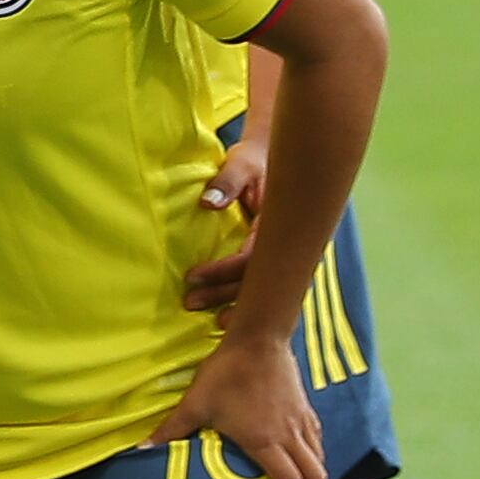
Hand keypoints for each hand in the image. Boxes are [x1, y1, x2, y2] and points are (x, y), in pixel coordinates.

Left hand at [153, 333, 328, 478]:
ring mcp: (301, 421)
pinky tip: (307, 457)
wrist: (257, 339)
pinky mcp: (305, 408)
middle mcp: (289, 436)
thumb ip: (171, 429)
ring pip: (319, 458)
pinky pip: (317, 439)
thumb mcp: (195, 404)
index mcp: (265, 442)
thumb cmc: (226, 373)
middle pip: (313, 477)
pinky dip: (316, 455)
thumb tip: (142, 450)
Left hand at [178, 132, 271, 312]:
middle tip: (190, 304)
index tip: (192, 277)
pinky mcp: (278, 255)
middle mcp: (289, 243)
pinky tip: (229, 313)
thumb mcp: (241, 164)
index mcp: (282, 223)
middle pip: (258, 280)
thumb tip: (208, 203)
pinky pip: (267, 282)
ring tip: (212, 322)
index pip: (251, 258)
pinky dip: (249, 298)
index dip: (222, 271)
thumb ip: (227, 182)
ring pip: (266, 286)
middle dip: (225, 296)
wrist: (275, 156)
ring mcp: (286, 251)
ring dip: (238, 303)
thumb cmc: (257, 159)